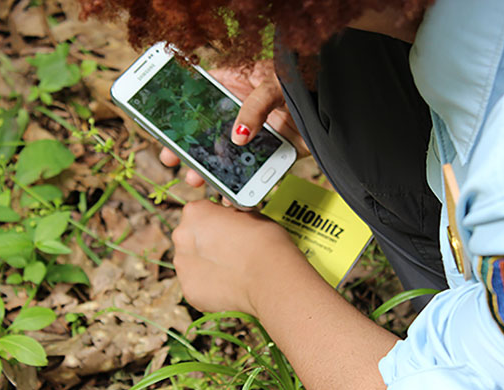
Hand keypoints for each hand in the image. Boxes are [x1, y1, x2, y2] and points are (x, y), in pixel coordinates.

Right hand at [160, 61, 308, 188]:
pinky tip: (233, 198)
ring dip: (213, 173)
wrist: (338, 95)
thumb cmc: (304, 77)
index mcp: (234, 89)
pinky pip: (255, 174)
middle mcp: (241, 115)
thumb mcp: (274, 84)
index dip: (180, 121)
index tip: (165, 138)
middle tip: (177, 165)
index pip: (199, 103)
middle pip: (207, 136)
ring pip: (228, 158)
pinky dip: (244, 188)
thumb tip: (238, 137)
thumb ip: (253, 107)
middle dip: (190, 153)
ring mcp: (256, 136)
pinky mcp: (274, 154)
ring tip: (201, 182)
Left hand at [172, 200, 307, 314]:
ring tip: (230, 272)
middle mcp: (181, 236)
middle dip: (205, 246)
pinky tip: (228, 286)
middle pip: (190, 239)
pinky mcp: (188, 289)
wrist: (270, 276)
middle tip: (228, 253)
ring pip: (190, 264)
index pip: (198, 214)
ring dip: (205, 266)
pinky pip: (197, 286)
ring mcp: (182, 265)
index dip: (213, 223)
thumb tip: (227, 222)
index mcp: (194, 212)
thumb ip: (227, 216)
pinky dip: (209, 287)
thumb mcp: (247, 213)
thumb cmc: (265, 241)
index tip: (225, 231)